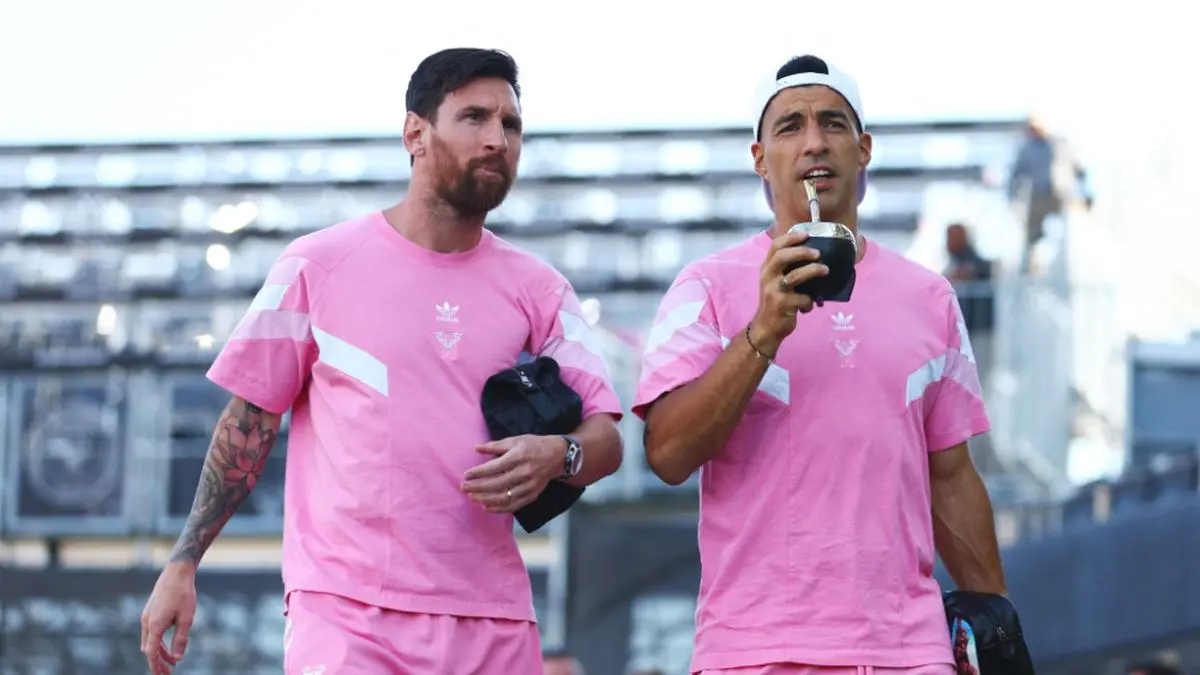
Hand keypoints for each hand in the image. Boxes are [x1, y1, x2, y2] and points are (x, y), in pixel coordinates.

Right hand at [140, 562, 196, 674]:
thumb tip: (178, 657)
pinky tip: (169, 645)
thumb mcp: (187, 618)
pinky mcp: (150, 611)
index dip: (156, 666)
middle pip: (149, 648)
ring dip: (159, 652)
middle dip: (157, 661)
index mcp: (154, 625)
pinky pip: (151, 632)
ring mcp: (147, 616)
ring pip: (150, 641)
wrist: (177, 572)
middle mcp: (146, 622)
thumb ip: (181, 639)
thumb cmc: (184, 594)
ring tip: (173, 661)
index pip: (151, 652)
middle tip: (169, 672)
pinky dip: (159, 641)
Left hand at [461, 435, 565, 512]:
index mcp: (519, 456)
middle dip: (478, 487)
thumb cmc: (533, 445)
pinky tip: (486, 506)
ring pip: (504, 497)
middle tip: (464, 487)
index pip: (495, 467)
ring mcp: (529, 486)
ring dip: (486, 499)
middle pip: (497, 483)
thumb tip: (476, 448)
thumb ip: (495, 446)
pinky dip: (499, 508)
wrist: (558, 456)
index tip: (466, 475)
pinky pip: (514, 505)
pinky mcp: (532, 495)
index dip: (479, 472)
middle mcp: (524, 472)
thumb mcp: (515, 440)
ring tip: (472, 497)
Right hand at [750, 230, 828, 355]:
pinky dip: (810, 302)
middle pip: (782, 256)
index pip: (775, 246)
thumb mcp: (775, 282)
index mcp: (766, 268)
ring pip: (795, 276)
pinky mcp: (782, 305)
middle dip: (802, 252)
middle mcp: (767, 277)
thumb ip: (787, 269)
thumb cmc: (776, 301)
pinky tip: (809, 306)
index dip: (791, 237)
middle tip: (818, 253)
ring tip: (825, 270)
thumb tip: (813, 254)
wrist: (766, 327)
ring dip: (813, 271)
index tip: (806, 234)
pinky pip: (803, 299)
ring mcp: (774, 291)